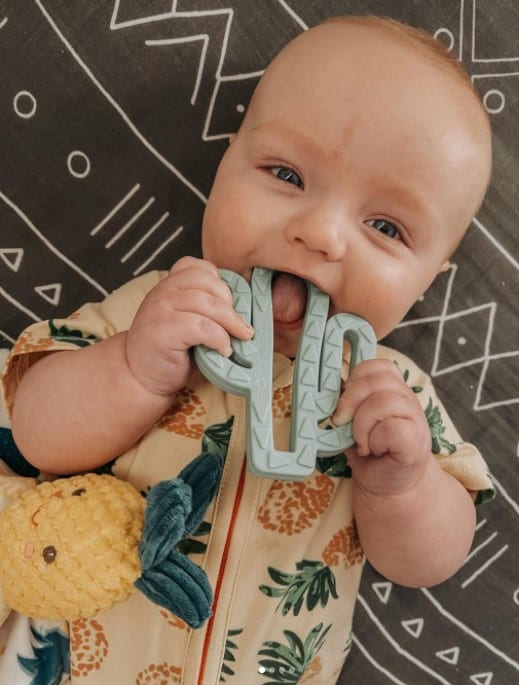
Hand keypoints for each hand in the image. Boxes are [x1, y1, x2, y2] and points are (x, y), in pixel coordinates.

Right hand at [125, 257, 252, 396]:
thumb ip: (203, 308)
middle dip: (230, 305)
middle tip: (240, 327)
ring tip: (239, 338)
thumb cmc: (168, 350)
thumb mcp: (185, 320)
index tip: (229, 304)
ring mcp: (160, 310)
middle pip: (206, 283)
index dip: (219, 282)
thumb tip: (242, 311)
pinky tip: (223, 350)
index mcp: (168, 286)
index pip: (197, 267)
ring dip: (230, 322)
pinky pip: (201, 326)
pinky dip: (219, 338)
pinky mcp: (164, 330)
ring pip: (206, 303)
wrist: (139, 376)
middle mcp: (161, 292)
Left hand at [332, 359, 431, 496]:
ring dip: (361, 425)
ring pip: (383, 402)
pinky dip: (374, 441)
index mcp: (393, 390)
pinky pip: (391, 429)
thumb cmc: (372, 452)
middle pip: (377, 380)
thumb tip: (330, 393)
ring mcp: (415, 419)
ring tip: (361, 442)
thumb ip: (347, 405)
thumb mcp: (353, 422)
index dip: (357, 376)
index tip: (344, 396)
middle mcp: (407, 400)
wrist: (391, 487)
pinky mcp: (416, 441)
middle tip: (341, 421)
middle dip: (350, 400)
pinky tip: (373, 451)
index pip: (379, 366)